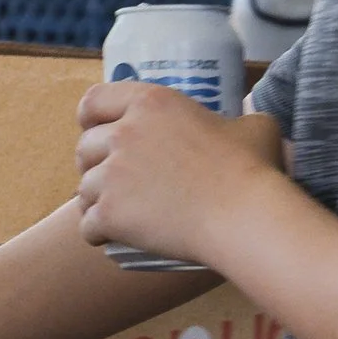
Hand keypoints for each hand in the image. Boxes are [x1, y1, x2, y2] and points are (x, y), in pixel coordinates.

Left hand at [74, 82, 275, 268]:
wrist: (243, 217)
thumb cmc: (253, 170)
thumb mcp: (253, 126)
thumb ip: (239, 118)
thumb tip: (240, 129)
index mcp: (151, 103)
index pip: (95, 100)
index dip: (90, 118)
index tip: (96, 130)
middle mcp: (123, 133)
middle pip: (84, 147)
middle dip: (94, 164)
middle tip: (117, 181)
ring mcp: (112, 174)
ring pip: (84, 189)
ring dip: (96, 201)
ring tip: (121, 213)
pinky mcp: (109, 213)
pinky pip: (87, 225)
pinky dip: (98, 234)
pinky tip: (112, 238)